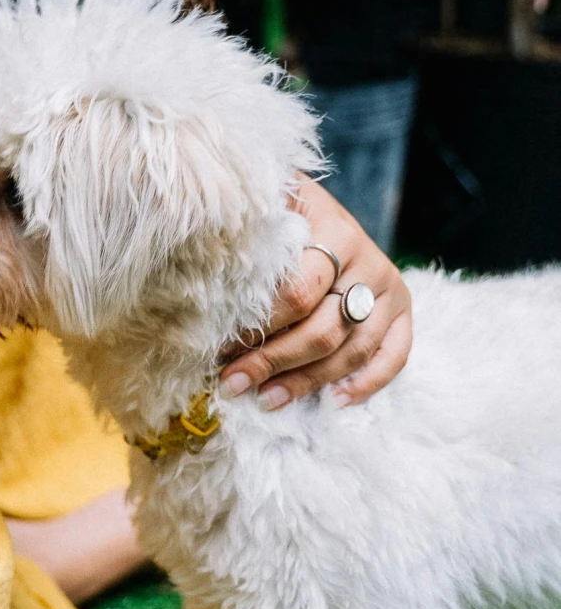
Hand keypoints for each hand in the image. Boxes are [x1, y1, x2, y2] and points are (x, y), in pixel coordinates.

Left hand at [219, 177, 411, 410]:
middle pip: (323, 330)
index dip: (260, 327)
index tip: (221, 349)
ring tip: (266, 399)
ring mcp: (390, 291)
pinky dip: (366, 384)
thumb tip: (207, 270)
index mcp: (335, 233)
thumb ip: (248, 233)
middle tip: (233, 382)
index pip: (299, 294)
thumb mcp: (268, 208)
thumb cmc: (285, 213)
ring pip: (353, 351)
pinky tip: (333, 401)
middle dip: (273, 361)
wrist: (324, 207)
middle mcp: (370, 264)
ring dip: (307, 381)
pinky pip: (394, 357)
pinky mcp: (402, 313)